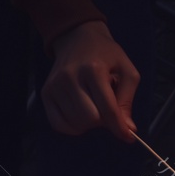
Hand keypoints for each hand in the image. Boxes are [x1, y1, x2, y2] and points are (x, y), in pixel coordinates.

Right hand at [42, 21, 139, 139]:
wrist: (77, 38)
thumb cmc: (107, 55)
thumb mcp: (127, 71)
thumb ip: (127, 100)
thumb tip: (128, 129)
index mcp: (93, 69)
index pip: (107, 108)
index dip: (120, 127)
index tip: (128, 137)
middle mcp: (70, 77)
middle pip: (91, 119)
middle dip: (104, 120)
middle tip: (107, 107)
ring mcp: (54, 86)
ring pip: (76, 123)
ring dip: (90, 122)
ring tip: (92, 102)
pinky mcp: (45, 93)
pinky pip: (59, 125)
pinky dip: (73, 127)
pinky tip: (81, 113)